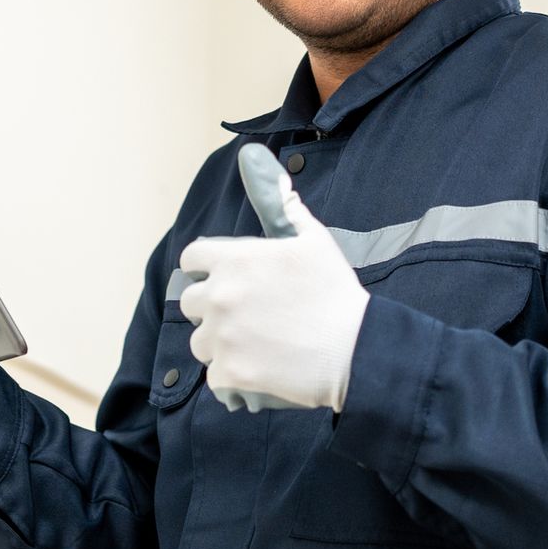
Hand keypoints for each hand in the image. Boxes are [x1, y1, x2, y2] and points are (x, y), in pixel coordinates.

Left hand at [177, 142, 370, 411]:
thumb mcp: (314, 240)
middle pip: (191, 302)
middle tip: (243, 316)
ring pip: (200, 342)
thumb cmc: (336, 292)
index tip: (221, 278)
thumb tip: (273, 172)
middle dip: (212, 307)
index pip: (191, 259)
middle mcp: (219, 296)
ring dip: (218, 344)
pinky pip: (214, 376)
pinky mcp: (230, 373)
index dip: (205, 268)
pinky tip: (255, 370)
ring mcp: (222, 337)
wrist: (356, 351)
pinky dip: (230, 376)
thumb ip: (287, 207)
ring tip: (251, 346)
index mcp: (233, 260)